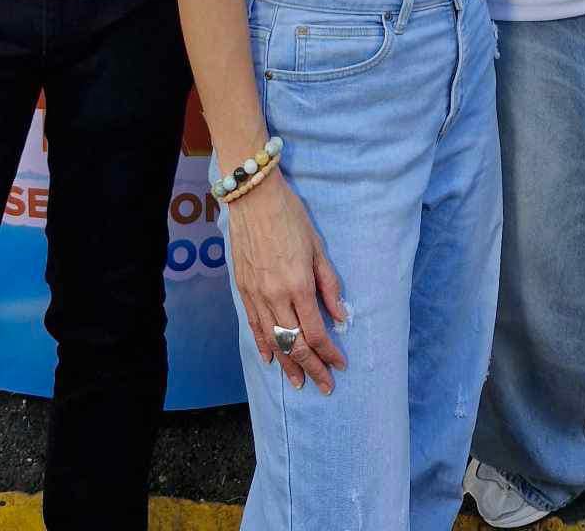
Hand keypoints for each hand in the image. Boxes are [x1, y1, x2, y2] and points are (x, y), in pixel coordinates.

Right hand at [224, 171, 346, 393]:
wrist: (253, 198)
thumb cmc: (291, 217)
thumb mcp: (318, 248)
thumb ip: (329, 285)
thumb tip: (341, 316)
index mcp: (299, 286)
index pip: (316, 332)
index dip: (329, 353)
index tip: (340, 365)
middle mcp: (276, 296)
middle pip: (296, 343)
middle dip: (312, 367)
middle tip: (324, 386)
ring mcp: (256, 295)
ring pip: (273, 340)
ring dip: (288, 365)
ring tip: (299, 382)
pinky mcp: (243, 289)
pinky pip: (254, 325)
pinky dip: (262, 344)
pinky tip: (270, 359)